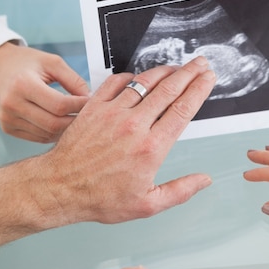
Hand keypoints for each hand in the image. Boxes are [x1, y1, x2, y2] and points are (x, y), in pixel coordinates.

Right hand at [0, 43, 89, 142]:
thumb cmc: (25, 63)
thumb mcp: (51, 62)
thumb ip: (73, 79)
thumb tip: (89, 98)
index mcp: (23, 84)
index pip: (59, 105)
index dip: (79, 106)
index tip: (90, 102)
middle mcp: (12, 104)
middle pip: (54, 123)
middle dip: (75, 120)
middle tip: (87, 114)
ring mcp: (8, 119)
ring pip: (48, 134)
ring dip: (65, 129)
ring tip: (74, 117)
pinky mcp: (8, 128)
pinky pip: (38, 138)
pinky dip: (53, 133)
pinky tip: (60, 123)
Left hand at [44, 57, 214, 226]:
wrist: (60, 187)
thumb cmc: (101, 198)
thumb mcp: (147, 205)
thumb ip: (180, 191)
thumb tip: (205, 180)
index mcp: (152, 148)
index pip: (183, 110)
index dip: (199, 90)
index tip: (209, 79)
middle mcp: (134, 126)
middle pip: (169, 89)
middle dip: (189, 73)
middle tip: (200, 63)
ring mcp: (112, 113)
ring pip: (144, 82)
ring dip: (164, 71)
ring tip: (176, 67)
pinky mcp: (93, 107)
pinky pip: (115, 82)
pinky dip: (130, 75)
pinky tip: (138, 76)